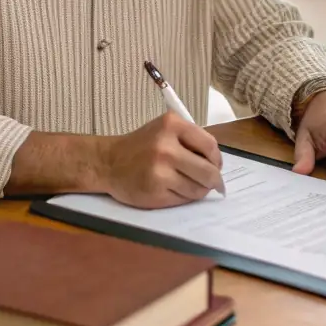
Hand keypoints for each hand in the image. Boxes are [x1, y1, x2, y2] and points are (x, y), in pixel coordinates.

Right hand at [97, 113, 224, 206]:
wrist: (108, 162)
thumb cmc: (142, 145)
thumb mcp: (165, 129)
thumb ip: (190, 140)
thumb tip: (217, 164)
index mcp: (172, 125)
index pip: (210, 145)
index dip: (217, 159)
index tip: (216, 166)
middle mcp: (166, 147)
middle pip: (208, 171)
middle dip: (214, 180)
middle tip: (214, 183)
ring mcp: (160, 172)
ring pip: (197, 189)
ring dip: (200, 190)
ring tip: (191, 185)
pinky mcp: (155, 192)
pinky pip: (183, 199)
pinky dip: (185, 198)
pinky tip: (175, 190)